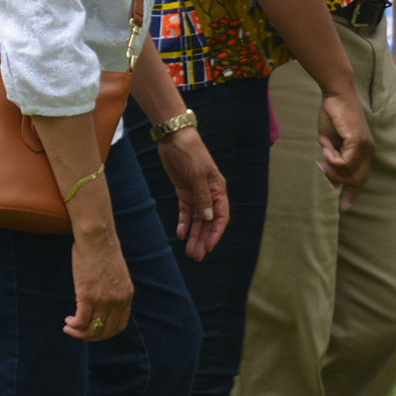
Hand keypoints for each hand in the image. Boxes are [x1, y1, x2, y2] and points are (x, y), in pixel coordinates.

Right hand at [66, 229, 132, 341]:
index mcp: (126, 295)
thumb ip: (114, 288)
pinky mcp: (88, 296)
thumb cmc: (103, 251)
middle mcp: (118, 301)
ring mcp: (104, 300)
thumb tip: (103, 300)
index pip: (119, 325)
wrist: (97, 238)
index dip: (105, 332)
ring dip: (79, 333)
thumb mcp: (116, 273)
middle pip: (106, 332)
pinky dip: (73, 324)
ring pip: (92, 329)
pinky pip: (81, 321)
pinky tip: (68, 320)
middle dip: (90, 336)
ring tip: (69, 327)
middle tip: (78, 332)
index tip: (94, 329)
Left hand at [158, 127, 228, 260]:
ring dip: (194, 235)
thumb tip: (208, 219)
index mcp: (218, 189)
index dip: (216, 233)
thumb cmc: (190, 153)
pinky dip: (184, 223)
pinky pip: (186, 212)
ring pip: (197, 220)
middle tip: (196, 256)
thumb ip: (203, 197)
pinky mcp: (184, 192)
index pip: (221, 216)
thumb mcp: (197, 175)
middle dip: (203, 239)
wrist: (175, 138)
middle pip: (209, 222)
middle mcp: (209, 194)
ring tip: (190, 252)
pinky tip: (180, 234)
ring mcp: (197, 193)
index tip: (209, 247)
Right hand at [317, 89, 372, 208]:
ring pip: (348, 173)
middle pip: (356, 180)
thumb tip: (334, 179)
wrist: (336, 95)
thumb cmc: (333, 116)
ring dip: (331, 164)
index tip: (343, 209)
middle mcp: (369, 151)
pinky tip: (327, 144)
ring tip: (325, 146)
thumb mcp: (332, 143)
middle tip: (321, 165)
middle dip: (336, 178)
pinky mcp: (358, 142)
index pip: (361, 178)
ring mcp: (365, 147)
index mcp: (364, 151)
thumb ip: (335, 160)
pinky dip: (331, 158)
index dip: (352, 194)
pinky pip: (344, 163)